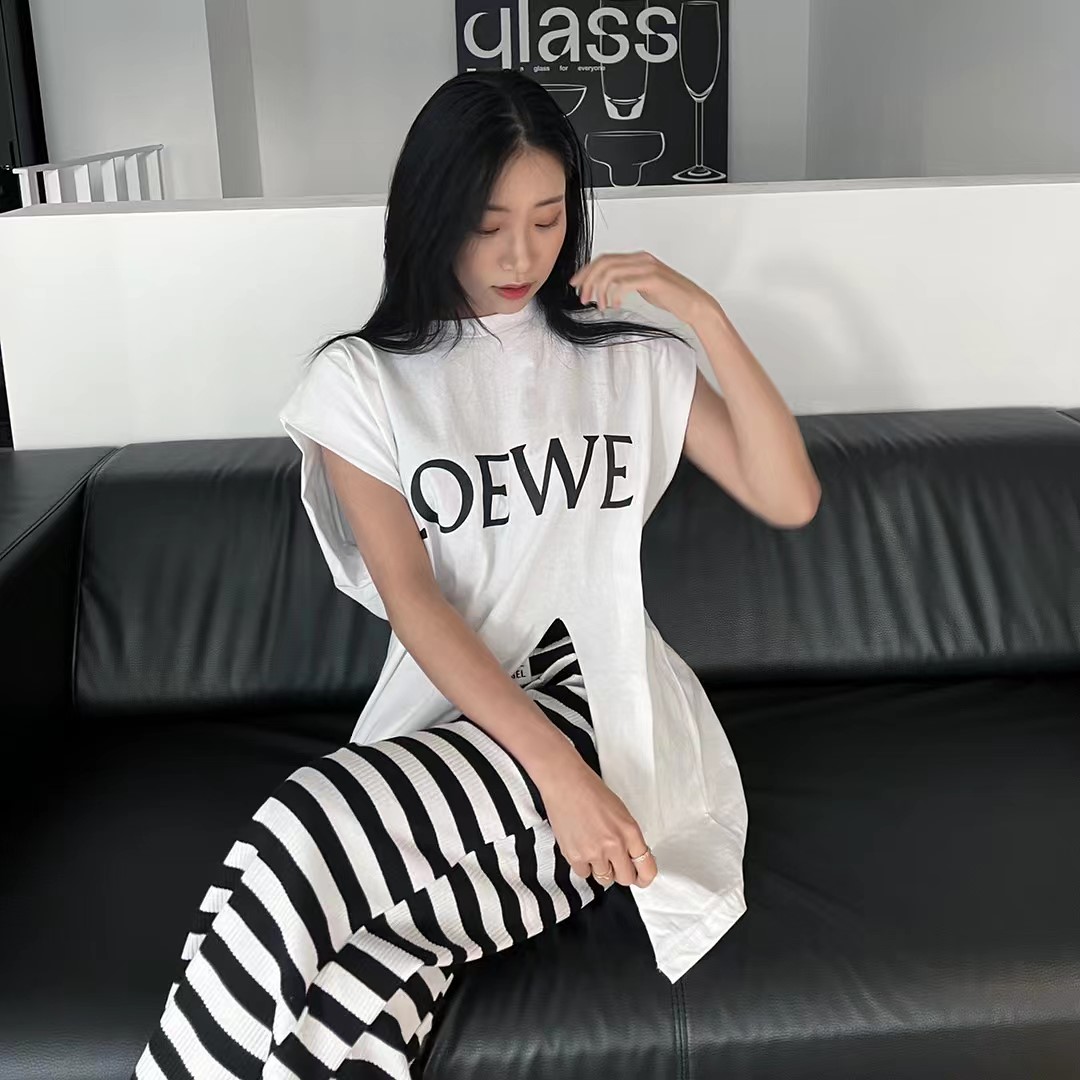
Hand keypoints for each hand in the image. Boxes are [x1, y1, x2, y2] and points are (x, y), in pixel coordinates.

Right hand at [534, 750, 657, 888]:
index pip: (647, 868)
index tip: (641, 878)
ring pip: (605, 879)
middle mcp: (614, 844)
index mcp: (630, 831)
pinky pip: (584, 874)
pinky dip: (584, 865)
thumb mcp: (621, 812)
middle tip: (616, 865)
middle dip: (622, 873)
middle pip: (626, 879)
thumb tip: (632, 857)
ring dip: (602, 869)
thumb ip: (628, 837)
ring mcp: (594, 852)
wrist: (565, 783)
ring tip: (595, 850)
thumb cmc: (590, 790)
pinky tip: (582, 848)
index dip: (644, 877)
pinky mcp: (575, 856)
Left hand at [569, 250, 713, 325]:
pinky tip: (615, 305)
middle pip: (604, 263)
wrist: (695, 303)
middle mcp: (641, 259)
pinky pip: (624, 283)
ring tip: (599, 305)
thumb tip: (609, 288)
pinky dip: (614, 294)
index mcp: (638, 259)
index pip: (605, 259)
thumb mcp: (644, 286)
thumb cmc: (672, 297)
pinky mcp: (652, 280)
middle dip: (588, 280)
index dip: (587, 271)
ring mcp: (647, 268)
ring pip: (611, 272)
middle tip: (583, 297)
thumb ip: (628, 281)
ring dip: (599, 289)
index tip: (576, 284)